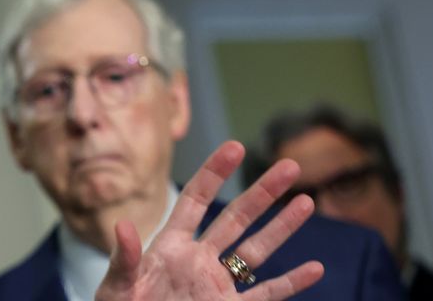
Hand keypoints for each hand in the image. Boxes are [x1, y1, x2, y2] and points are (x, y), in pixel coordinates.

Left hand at [95, 141, 324, 300]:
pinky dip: (290, 283)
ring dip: (281, 229)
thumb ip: (125, 258)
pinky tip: (315, 268)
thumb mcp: (117, 286)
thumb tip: (123, 225)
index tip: (235, 147)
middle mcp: (198, 260)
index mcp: (169, 247)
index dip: (214, 174)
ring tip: (306, 201)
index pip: (195, 202)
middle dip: (262, 193)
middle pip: (235, 219)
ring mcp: (216, 286)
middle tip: (290, 166)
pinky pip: (265, 295)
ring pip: (256, 252)